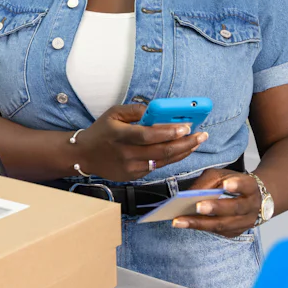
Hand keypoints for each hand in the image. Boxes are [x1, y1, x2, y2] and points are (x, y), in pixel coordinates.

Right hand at [75, 104, 207, 181]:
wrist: (85, 156)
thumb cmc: (101, 131)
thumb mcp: (113, 113)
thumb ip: (135, 111)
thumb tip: (156, 111)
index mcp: (119, 135)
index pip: (148, 135)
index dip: (168, 132)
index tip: (186, 127)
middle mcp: (126, 154)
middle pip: (161, 151)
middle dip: (185, 143)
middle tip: (201, 135)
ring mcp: (131, 167)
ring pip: (163, 161)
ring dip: (183, 151)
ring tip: (197, 142)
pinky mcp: (134, 176)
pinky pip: (157, 166)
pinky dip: (171, 158)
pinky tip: (182, 150)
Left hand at [172, 169, 261, 236]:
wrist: (251, 199)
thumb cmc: (232, 183)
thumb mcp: (222, 176)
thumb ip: (209, 182)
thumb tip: (189, 194)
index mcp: (251, 187)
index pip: (247, 185)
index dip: (237, 185)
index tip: (225, 184)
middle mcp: (251, 207)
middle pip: (235, 208)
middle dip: (215, 208)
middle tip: (197, 207)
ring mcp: (245, 222)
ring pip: (223, 225)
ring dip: (200, 223)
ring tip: (180, 221)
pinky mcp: (235, 232)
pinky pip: (216, 231)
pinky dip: (200, 227)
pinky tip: (185, 224)